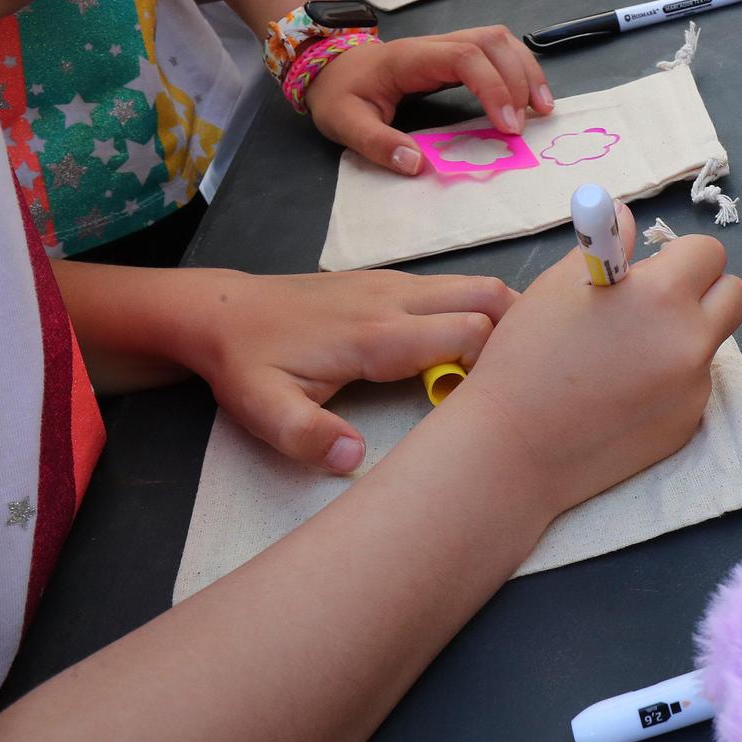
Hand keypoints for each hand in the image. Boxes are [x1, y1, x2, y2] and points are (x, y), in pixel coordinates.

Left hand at [179, 269, 517, 471]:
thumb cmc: (247, 365)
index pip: (471, 333)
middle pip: (489, 296)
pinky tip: (464, 348)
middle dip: (518, 331)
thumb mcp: (263, 409)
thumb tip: (354, 459)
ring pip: (474, 287)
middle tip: (521, 377)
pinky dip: (475, 311)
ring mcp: (393, 285)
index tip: (494, 400)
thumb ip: (307, 436)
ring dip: (500, 319)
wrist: (220, 313)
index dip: (496, 364)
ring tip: (500, 366)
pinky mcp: (386, 282)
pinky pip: (451, 287)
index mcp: (379, 335)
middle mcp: (396, 300)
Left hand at [305, 25, 555, 172]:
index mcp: (411, 58)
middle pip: (492, 41)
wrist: (328, 67)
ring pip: (499, 40)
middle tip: (529, 123)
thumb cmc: (338, 94)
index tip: (507, 128)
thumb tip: (417, 165)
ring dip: (526, 70)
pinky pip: (495, 51)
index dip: (493, 88)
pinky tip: (529, 98)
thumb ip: (377, 143)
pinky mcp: (454, 55)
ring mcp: (446, 46)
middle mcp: (435, 44)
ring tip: (543, 108)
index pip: (465, 57)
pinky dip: (519, 70)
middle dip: (519, 78)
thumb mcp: (344, 123)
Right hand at [445, 225, 741, 518]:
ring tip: (624, 357)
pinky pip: (691, 388)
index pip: (708, 253)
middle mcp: (692, 341)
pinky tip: (620, 396)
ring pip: (710, 345)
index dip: (678, 257)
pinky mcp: (686, 427)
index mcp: (663, 296)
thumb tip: (629, 219)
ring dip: (683, 338)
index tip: (650, 270)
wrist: (514, 448)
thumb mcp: (560, 285)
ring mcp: (694, 389)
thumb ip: (608, 244)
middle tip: (657, 304)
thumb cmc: (527, 356)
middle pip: (735, 296)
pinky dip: (667, 383)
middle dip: (703, 290)